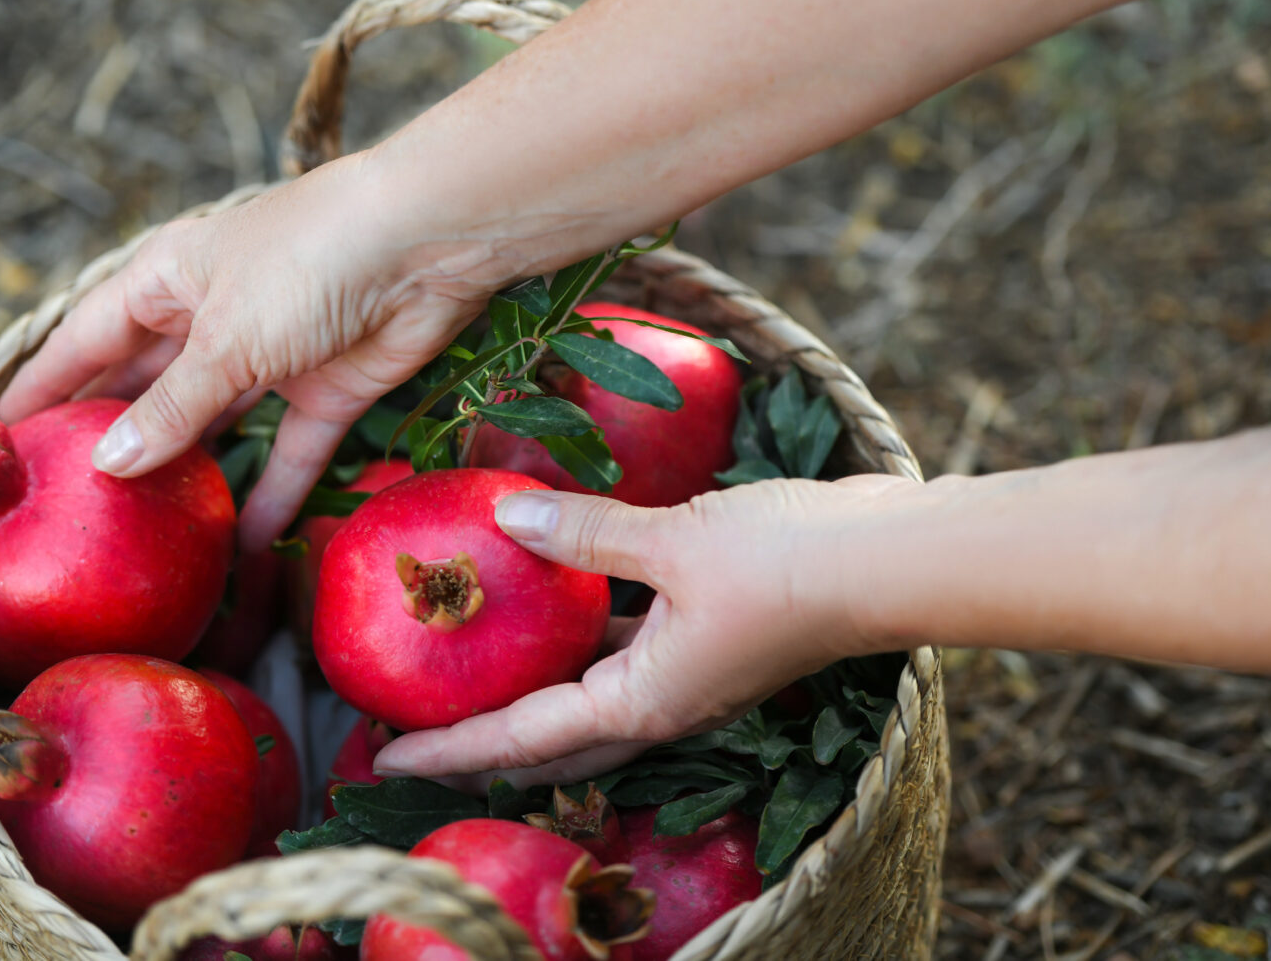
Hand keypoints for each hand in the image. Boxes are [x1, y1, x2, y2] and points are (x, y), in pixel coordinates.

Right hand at [0, 156, 497, 550]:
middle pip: (148, 388)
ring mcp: (273, 356)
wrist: (428, 241)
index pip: (86, 340)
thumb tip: (109, 463)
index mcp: (169, 279)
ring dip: (189, 475)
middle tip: (68, 506)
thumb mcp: (226, 338)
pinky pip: (290, 453)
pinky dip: (272, 495)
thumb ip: (171, 406)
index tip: (2, 441)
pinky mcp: (330, 389)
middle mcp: (214, 317)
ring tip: (144, 536)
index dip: (46, 387)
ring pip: (217, 426)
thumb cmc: (311, 261)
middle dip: (114, 441)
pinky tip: (243, 545)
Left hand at [372, 475, 912, 783]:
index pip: (523, 738)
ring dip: (531, 689)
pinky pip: (624, 649)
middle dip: (481, 739)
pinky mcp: (708, 639)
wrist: (888, 558)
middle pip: (550, 738)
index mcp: (643, 702)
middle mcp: (662, 704)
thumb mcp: (672, 541)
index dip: (450, 749)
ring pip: (588, 697)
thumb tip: (505, 516)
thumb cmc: (783, 561)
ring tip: (470, 665)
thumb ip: (585, 533)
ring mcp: (688, 675)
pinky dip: (581, 636)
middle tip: (415, 723)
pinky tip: (556, 596)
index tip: (382, 753)